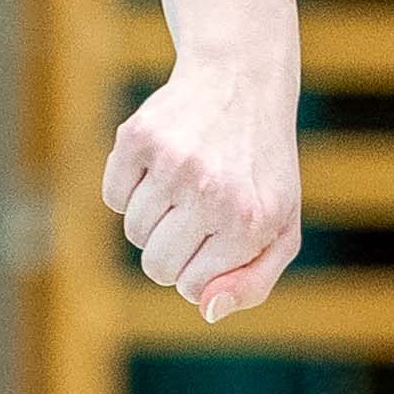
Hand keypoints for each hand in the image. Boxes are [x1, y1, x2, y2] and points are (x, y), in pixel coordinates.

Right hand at [102, 60, 301, 318]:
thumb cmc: (261, 169)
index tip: (216, 240)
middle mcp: (212, 192)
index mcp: (249, 223)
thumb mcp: (280, 228)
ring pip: (134, 232)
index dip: (199, 269)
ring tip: (185, 185)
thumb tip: (206, 310)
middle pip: (155, 265)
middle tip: (197, 215)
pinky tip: (161, 164)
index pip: (192, 286)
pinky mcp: (139, 137)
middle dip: (172, 250)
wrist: (242, 82)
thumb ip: (252, 283)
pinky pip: (114, 197)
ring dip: (154, 218)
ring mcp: (173, 162)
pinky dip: (131, 189)